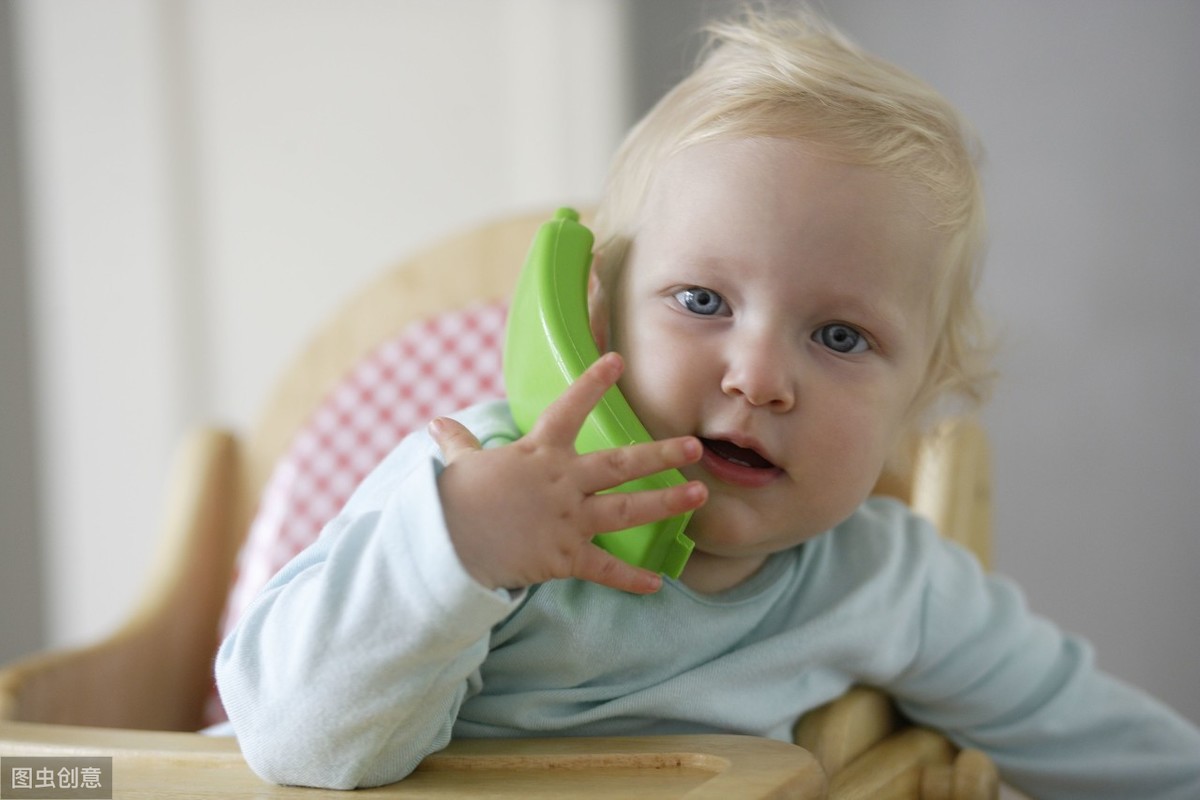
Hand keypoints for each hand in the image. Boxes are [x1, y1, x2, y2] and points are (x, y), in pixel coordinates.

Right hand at [430, 352, 706, 593]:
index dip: (593, 383)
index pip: (569, 409)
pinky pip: (605, 568)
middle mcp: (562, 482)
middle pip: (620, 464)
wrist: (445, 546)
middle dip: (661, 454)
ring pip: (627, 509)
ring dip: (666, 502)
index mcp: (538, 454)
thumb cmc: (452, 502)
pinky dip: (631, 579)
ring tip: (700, 495)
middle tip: (695, 445)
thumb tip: (438, 424)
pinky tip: (657, 584)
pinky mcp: (565, 556)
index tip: (618, 361)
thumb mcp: (459, 466)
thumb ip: (459, 444)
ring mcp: (567, 519)